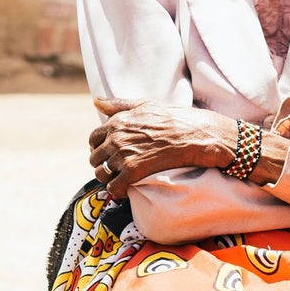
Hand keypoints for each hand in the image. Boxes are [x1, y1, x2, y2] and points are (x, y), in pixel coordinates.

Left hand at [89, 98, 231, 197]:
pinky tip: (126, 188)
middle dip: (102, 163)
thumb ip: (118, 104)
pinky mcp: (133, 171)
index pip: (93, 138)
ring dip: (108, 177)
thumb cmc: (174, 117)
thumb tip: (96, 101)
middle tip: (115, 168)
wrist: (196, 134)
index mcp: (117, 122)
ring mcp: (123, 155)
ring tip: (119, 178)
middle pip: (95, 157)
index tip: (107, 152)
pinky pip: (114, 186)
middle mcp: (116, 138)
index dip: (98, 147)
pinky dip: (117, 190)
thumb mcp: (145, 104)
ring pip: (102, 173)